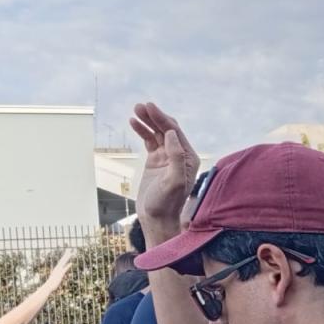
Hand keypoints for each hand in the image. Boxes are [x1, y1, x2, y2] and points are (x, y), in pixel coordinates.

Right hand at [45, 249, 75, 289]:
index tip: (67, 252)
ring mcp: (58, 271)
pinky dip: (68, 266)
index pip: (61, 261)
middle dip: (66, 254)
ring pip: (63, 262)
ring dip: (67, 258)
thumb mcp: (55, 279)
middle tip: (70, 249)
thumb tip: (57, 276)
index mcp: (57, 268)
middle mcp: (57, 268)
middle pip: (63, 260)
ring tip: (71, 253)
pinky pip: (64, 269)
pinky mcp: (60, 274)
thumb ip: (56, 276)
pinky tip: (71, 263)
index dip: (65, 257)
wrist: (48, 286)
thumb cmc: (51, 284)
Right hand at [129, 103, 200, 229]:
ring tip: (135, 111)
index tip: (149, 107)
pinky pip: (150, 141)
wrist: (156, 218)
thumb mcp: (174, 181)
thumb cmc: (166, 203)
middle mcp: (181, 155)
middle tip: (140, 106)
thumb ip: (176, 157)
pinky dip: (142, 131)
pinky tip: (134, 123)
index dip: (162, 118)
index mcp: (189, 158)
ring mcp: (167, 157)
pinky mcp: (156, 161)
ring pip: (158, 133)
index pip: (175, 132)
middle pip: (167, 129)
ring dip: (147, 121)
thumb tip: (170, 134)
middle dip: (154, 116)